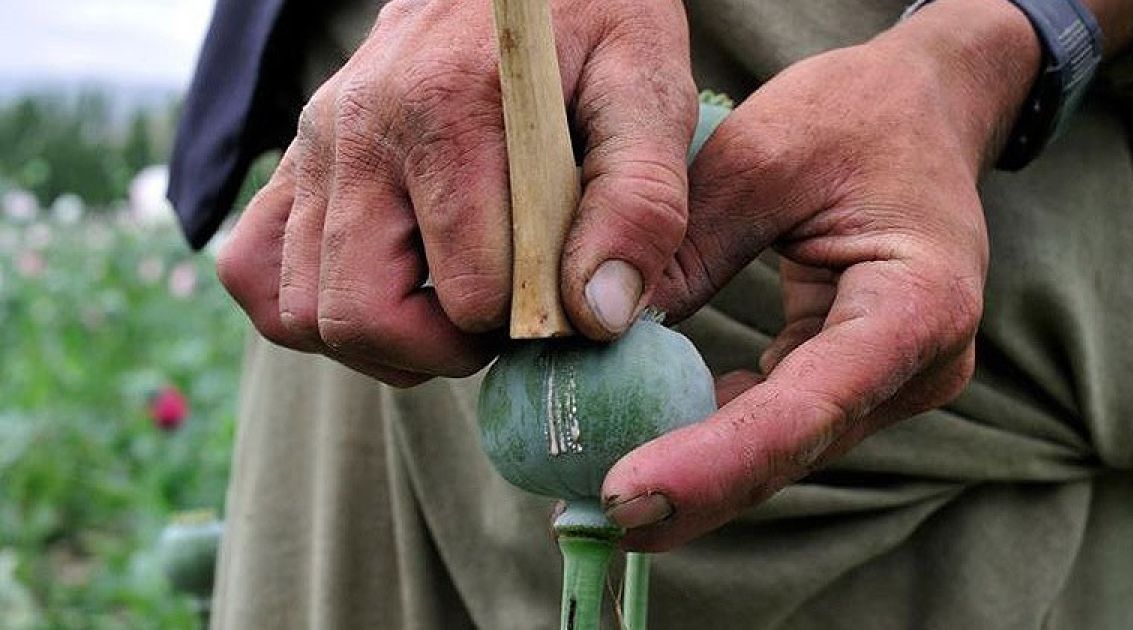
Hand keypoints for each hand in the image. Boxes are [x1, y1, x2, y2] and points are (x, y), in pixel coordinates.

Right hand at [216, 0, 696, 385]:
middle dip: (446, 350)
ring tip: (451, 308)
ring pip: (301, 313)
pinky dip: (309, 311)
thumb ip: (640, 199)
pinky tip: (386, 291)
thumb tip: (595, 316)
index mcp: (446, 108)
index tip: (567, 293)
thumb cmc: (592, 24)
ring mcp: (312, 147)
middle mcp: (356, 128)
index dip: (530, 322)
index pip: (470, 292)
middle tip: (506, 320)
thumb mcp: (648, 87)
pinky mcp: (294, 162)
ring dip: (383, 342)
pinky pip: (253, 270)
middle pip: (362, 316)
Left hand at [601, 0, 1040, 549]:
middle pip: (791, 448)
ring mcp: (890, 382)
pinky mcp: (853, 380)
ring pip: (780, 449)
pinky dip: (711, 436)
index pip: (805, 408)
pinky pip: (776, 422)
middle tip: (588, 519)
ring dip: (695, 474)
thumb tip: (601, 334)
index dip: (713, 464)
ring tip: (598, 496)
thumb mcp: (761, 154)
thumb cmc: (855, 115)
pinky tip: (642, 443)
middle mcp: (917, 365)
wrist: (924, 109)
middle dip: (690, 490)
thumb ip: (687, 245)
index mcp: (917, 305)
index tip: (623, 495)